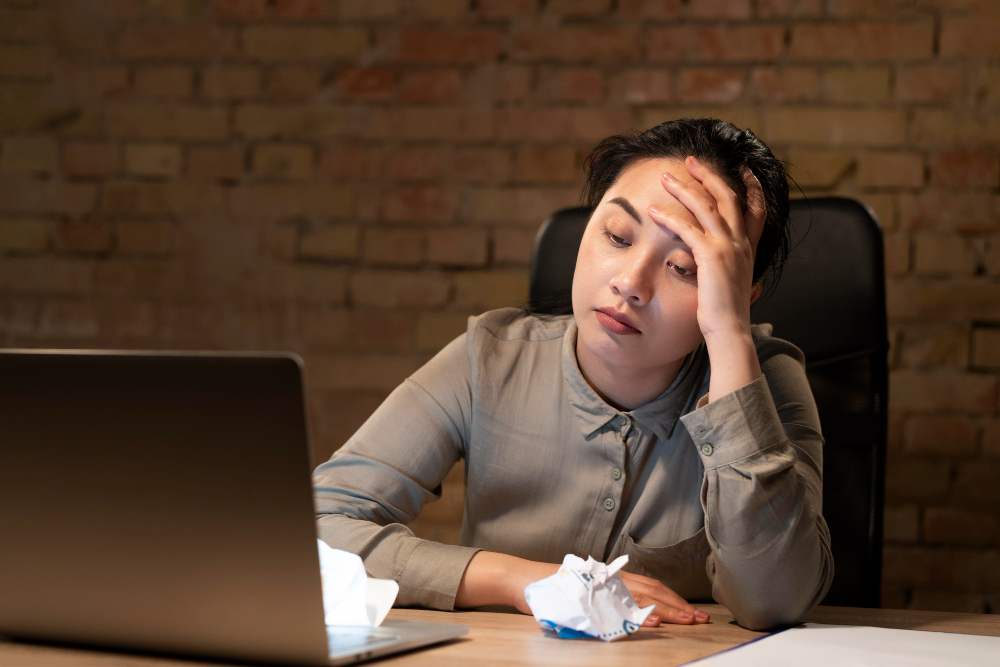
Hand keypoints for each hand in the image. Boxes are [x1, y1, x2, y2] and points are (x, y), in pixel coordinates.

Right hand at [456, 551, 707, 626]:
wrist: (526, 581)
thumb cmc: (556, 589)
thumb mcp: (589, 593)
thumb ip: (611, 600)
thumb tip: (640, 616)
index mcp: (613, 578)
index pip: (651, 588)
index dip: (673, 599)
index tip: (693, 613)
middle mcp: (610, 579)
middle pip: (652, 592)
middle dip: (678, 607)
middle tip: (700, 620)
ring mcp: (600, 587)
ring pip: (641, 598)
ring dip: (666, 611)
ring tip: (686, 621)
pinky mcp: (589, 598)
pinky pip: (617, 609)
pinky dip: (636, 616)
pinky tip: (652, 624)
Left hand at [646, 156, 766, 342]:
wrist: (730, 332)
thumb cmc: (727, 314)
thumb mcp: (736, 286)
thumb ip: (736, 273)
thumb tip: (740, 277)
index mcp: (748, 249)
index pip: (756, 209)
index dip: (752, 187)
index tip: (744, 169)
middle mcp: (741, 243)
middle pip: (728, 196)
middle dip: (709, 175)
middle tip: (690, 161)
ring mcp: (728, 248)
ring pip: (706, 205)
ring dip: (684, 188)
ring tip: (666, 178)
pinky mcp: (711, 256)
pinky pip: (687, 228)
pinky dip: (669, 217)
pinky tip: (653, 212)